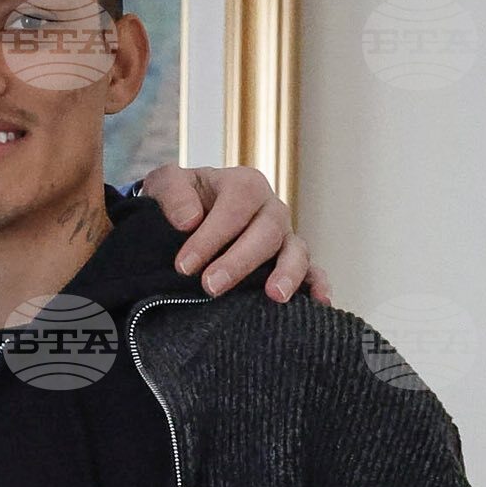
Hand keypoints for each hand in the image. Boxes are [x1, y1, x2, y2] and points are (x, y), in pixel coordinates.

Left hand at [137, 164, 332, 306]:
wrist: (188, 215)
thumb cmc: (180, 200)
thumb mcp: (166, 184)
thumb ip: (172, 194)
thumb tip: (188, 220)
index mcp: (244, 185)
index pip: (235, 207)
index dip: (211, 236)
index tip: (184, 265)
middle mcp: (270, 209)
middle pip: (266, 232)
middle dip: (239, 261)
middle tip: (211, 286)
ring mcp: (283, 236)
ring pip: (295, 250)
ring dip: (287, 273)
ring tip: (273, 296)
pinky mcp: (289, 261)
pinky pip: (312, 271)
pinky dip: (316, 284)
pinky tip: (318, 302)